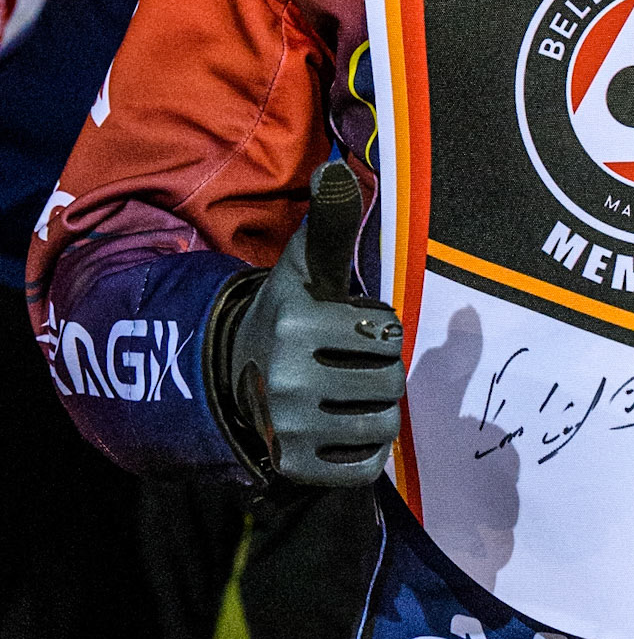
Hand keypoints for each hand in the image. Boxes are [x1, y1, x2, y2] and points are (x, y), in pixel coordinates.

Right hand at [228, 161, 404, 486]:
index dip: (377, 328)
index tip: (344, 327)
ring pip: (384, 424)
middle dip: (379, 369)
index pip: (388, 332)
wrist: (238, 376)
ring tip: (345, 395)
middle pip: (390, 381)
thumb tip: (337, 170)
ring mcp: (287, 429)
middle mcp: (285, 378)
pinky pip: (365, 466)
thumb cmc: (293, 315)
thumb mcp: (310, 268)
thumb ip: (332, 224)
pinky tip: (338, 428)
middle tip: (343, 364)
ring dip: (377, 410)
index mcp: (295, 324)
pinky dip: (364, 451)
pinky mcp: (293, 468)